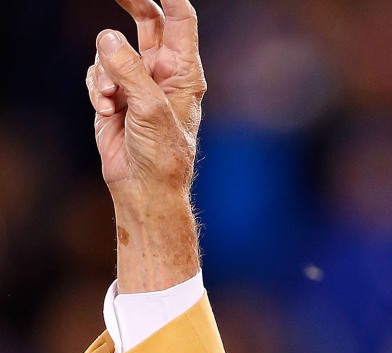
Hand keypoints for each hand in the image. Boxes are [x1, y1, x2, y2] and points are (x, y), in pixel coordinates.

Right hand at [85, 0, 204, 292]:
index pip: (181, 20)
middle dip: (130, 3)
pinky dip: (96, 87)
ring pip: (111, 49)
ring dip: (104, 71)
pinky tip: (105, 110)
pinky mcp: (115, 93)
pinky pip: (96, 72)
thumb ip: (129, 70)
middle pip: (147, 20)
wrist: (144, 186)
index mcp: (184, 70)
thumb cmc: (162, 153)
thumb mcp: (149, 108)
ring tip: (112, 100)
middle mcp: (163, 71)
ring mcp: (137, 80)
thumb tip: (108, 37)